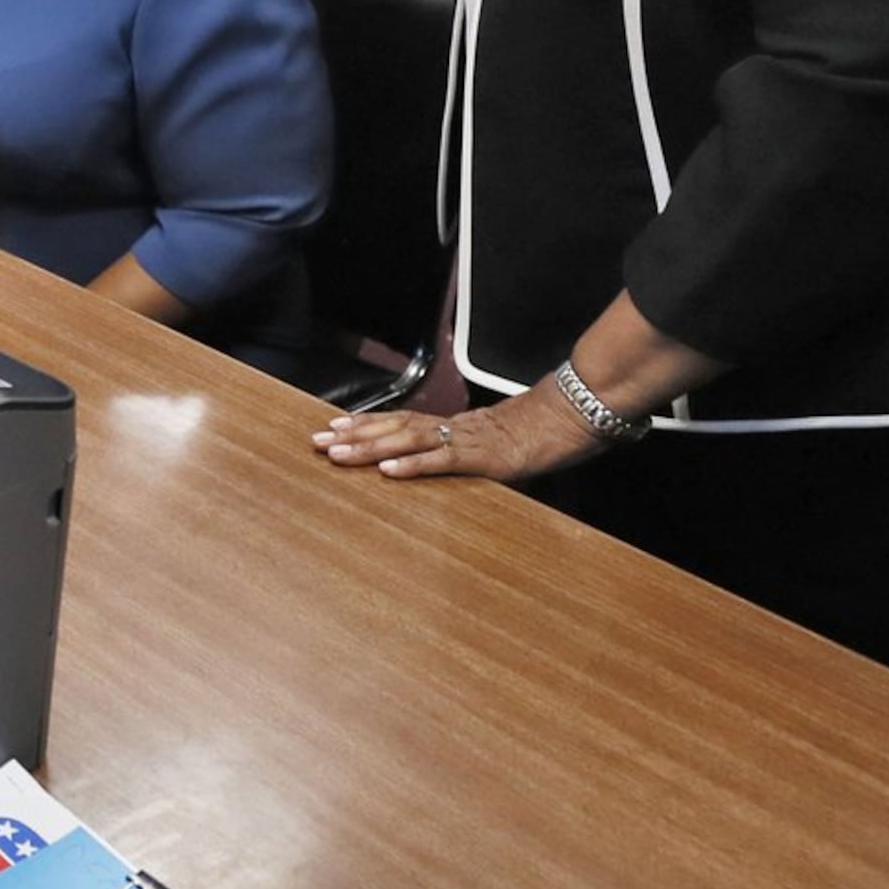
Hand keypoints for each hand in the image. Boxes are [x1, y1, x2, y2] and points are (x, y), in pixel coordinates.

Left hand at [313, 383, 604, 483]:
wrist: (573, 417)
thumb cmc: (537, 433)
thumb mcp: (494, 445)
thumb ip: (467, 452)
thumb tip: (446, 462)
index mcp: (452, 426)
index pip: (400, 421)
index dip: (365, 423)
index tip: (331, 426)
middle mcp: (452, 428)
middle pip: (393, 428)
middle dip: (352, 435)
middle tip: (315, 441)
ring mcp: (466, 442)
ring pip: (408, 441)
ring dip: (370, 448)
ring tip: (338, 452)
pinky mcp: (484, 459)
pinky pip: (443, 462)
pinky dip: (413, 466)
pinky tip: (387, 471)